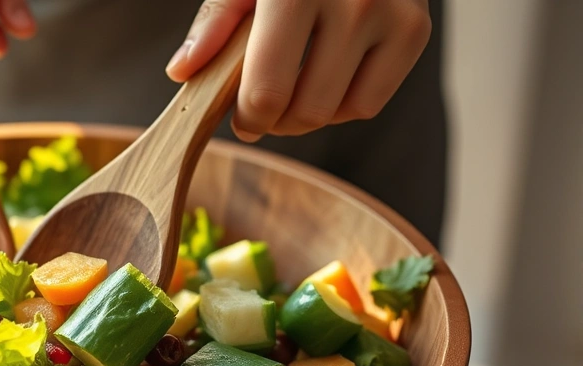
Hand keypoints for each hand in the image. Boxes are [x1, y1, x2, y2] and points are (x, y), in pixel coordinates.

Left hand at [166, 0, 431, 141]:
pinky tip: (327, 78)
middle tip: (264, 108)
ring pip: (339, 113)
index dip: (248, 119)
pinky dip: (344, 104)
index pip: (267, 92)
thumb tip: (182, 71)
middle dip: (276, 122)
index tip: (241, 118)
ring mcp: (390, 16)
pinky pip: (370, 103)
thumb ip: (214, 21)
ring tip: (293, 88)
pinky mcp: (415, 29)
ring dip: (308, 116)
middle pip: (305, 112)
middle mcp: (351, 2)